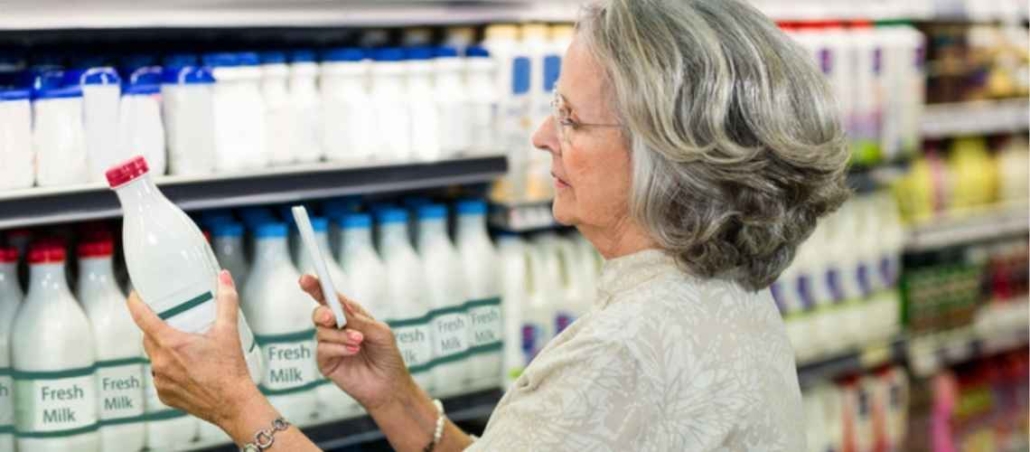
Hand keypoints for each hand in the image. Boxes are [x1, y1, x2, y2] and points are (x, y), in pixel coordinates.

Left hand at [127, 270, 264, 428]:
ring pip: (154, 358)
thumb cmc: (230, 370)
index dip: (135, 304)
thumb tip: (225, 278)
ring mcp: (160, 381)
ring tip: (183, 348)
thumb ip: (226, 301)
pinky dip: (169, 370)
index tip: (134, 296)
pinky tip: (186, 370)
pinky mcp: (164, 395)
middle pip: (148, 337)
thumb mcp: (228, 331)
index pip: (142, 318)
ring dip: (163, 350)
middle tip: (171, 322)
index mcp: (171, 344)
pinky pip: (160, 377)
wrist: (233, 404)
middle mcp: (160, 363)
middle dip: (156, 328)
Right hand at [298, 274, 416, 411]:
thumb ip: (359, 320)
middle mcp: (336, 328)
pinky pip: (322, 349)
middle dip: (323, 312)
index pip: (330, 297)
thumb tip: (340, 308)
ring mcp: (330, 345)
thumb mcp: (380, 332)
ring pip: (321, 332)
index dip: (316, 286)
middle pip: (318, 312)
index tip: (305, 278)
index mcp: (350, 315)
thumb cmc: (387, 355)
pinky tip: (353, 351)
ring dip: (340, 335)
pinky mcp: (326, 363)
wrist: (389, 385)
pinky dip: (338, 348)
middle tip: (333, 318)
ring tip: (359, 342)